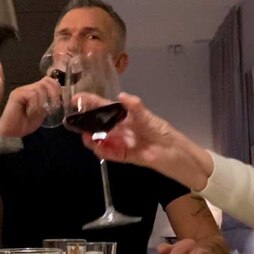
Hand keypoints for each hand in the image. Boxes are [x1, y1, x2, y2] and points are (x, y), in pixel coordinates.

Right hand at [0, 77, 61, 137]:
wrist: (11, 132)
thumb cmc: (24, 124)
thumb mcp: (42, 113)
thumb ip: (48, 103)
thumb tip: (58, 99)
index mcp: (34, 91)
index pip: (48, 80)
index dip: (56, 88)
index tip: (58, 101)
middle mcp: (28, 88)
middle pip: (46, 82)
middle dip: (53, 95)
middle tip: (52, 107)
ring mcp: (22, 90)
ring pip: (40, 89)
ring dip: (41, 104)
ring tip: (35, 114)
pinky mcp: (17, 94)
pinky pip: (32, 95)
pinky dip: (34, 106)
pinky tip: (29, 114)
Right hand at [80, 93, 212, 189]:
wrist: (179, 157)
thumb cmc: (166, 134)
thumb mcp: (151, 119)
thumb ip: (136, 108)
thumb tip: (122, 96)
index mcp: (128, 116)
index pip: (106, 107)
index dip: (91, 102)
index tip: (76, 99)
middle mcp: (123, 128)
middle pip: (101, 123)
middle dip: (87, 121)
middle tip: (74, 120)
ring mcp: (123, 143)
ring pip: (103, 140)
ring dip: (92, 139)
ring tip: (85, 136)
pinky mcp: (126, 156)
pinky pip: (111, 154)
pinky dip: (103, 151)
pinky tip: (96, 147)